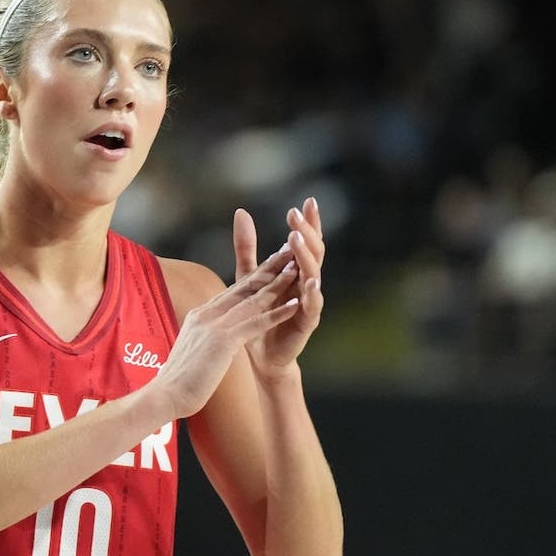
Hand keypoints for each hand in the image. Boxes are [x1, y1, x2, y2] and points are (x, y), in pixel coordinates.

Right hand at [153, 247, 299, 417]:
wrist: (165, 396)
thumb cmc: (179, 381)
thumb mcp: (193, 350)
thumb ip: (205, 338)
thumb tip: (214, 338)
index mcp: (200, 315)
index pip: (232, 291)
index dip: (254, 275)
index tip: (271, 262)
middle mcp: (207, 314)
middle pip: (244, 287)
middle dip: (269, 268)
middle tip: (289, 252)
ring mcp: (214, 325)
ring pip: (252, 300)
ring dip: (277, 284)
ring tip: (296, 269)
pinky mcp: (222, 341)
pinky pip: (255, 324)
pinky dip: (276, 313)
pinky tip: (294, 305)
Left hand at [233, 197, 324, 378]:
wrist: (260, 355)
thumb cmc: (258, 314)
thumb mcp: (249, 276)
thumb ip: (247, 247)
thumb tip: (241, 211)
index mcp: (296, 270)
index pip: (306, 241)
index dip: (309, 222)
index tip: (308, 200)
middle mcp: (307, 282)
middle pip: (314, 252)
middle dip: (306, 232)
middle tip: (296, 215)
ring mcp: (309, 302)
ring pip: (314, 274)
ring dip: (305, 256)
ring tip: (297, 240)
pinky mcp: (306, 322)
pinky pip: (313, 305)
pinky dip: (311, 293)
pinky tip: (309, 280)